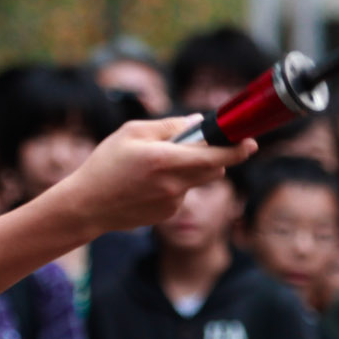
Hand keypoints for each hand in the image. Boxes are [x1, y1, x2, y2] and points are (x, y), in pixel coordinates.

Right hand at [56, 118, 255, 234]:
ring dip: (189, 170)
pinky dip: (174, 185)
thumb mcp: (131, 132)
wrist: (87, 205)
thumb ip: (169, 126)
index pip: (215, 156)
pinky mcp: (167, 215)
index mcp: (165, 159)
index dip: (237, 151)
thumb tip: (198, 123)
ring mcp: (172, 203)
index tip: (250, 143)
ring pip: (196, 180)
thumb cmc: (106, 163)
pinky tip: (146, 185)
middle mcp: (173, 183)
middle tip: (193, 145)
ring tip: (155, 166)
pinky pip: (181, 194)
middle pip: (213, 169)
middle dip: (212, 156)